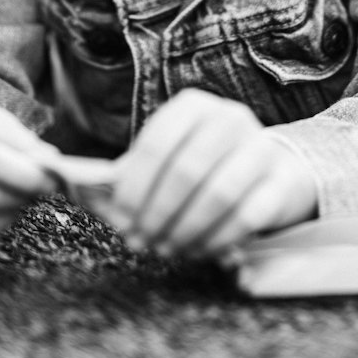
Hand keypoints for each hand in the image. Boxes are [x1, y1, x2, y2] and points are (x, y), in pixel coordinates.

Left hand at [103, 89, 317, 259]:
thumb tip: (74, 186)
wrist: (272, 170)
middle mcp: (229, 117)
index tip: (122, 220)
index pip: (156, 144)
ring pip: (219, 194)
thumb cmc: (203, 167)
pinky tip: (199, 251)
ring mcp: (261, 147)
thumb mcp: (167, 160)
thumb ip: (128, 175)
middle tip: (141, 242)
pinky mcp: (283, 181)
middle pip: (187, 171)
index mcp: (193, 106)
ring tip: (167, 249)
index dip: (135, 188)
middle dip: (158, 213)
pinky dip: (218, 240)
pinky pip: (249, 216)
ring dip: (186, 230)